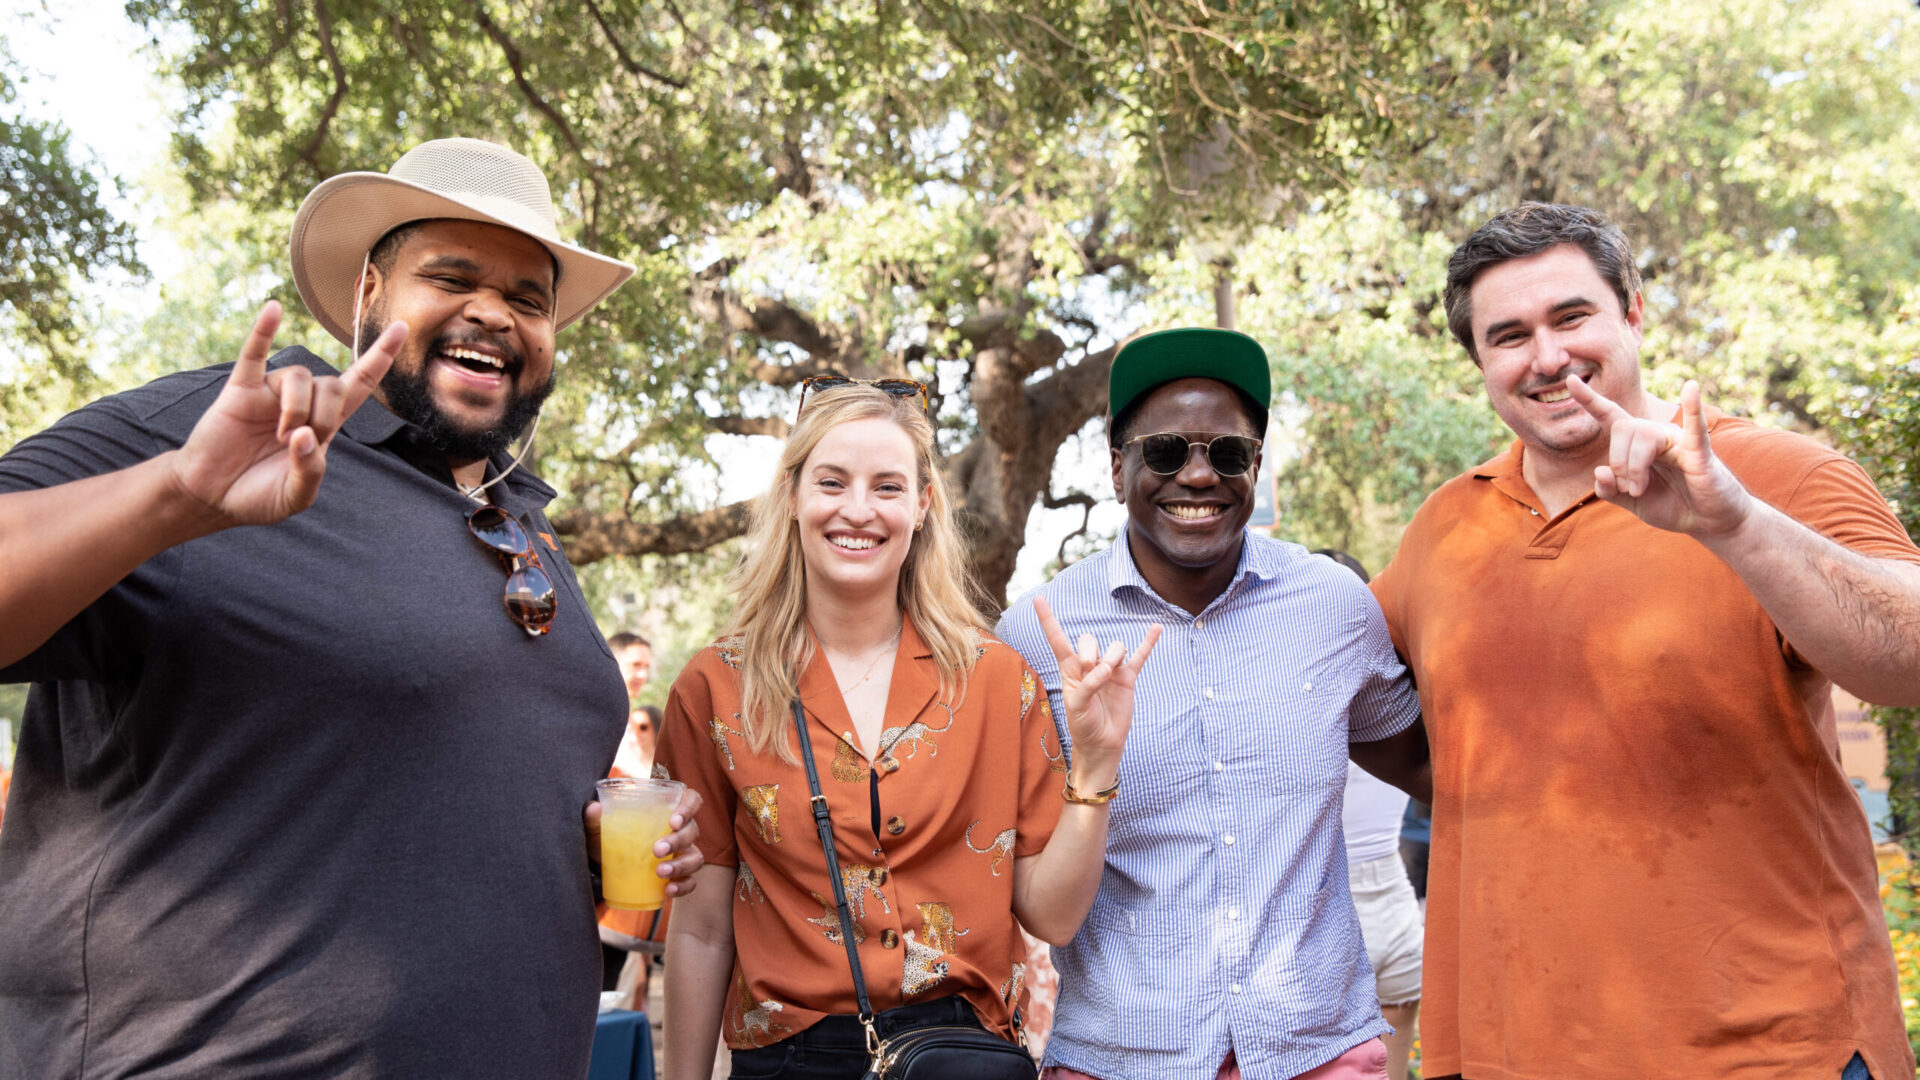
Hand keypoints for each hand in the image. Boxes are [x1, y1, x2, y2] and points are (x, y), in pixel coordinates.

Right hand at [167, 301, 405, 527]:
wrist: (211, 496)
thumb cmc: (257, 496)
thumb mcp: (295, 495)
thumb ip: (309, 470)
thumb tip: (304, 435)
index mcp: (322, 425)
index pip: (359, 383)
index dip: (379, 357)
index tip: (400, 327)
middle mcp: (301, 402)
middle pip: (333, 384)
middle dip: (325, 414)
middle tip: (300, 442)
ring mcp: (270, 394)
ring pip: (300, 376)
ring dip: (297, 407)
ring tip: (281, 436)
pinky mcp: (240, 390)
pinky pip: (254, 354)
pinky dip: (263, 331)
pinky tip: (273, 309)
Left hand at [584, 786, 707, 897]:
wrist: (607, 864)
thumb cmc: (612, 837)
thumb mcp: (601, 828)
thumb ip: (595, 819)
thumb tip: (592, 809)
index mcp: (669, 810)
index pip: (691, 800)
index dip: (688, 808)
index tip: (673, 821)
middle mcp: (682, 831)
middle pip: (692, 830)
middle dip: (677, 840)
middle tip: (657, 850)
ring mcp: (683, 854)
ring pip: (695, 857)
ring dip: (681, 865)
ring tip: (660, 872)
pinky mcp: (680, 876)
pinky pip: (691, 881)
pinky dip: (683, 886)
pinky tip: (668, 890)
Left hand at [1033, 594, 1160, 779]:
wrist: (1101, 743)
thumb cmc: (1082, 725)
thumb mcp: (1077, 706)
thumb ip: (1088, 685)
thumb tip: (1107, 670)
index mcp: (1069, 668)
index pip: (1057, 638)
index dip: (1048, 619)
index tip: (1038, 598)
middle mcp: (1089, 664)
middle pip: (1089, 639)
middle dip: (1091, 653)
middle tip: (1092, 674)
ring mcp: (1110, 669)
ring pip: (1115, 647)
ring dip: (1113, 657)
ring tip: (1110, 676)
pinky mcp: (1127, 678)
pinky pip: (1140, 656)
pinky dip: (1148, 642)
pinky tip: (1156, 628)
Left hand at [1566, 375, 1754, 536]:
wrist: (1708, 521)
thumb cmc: (1673, 505)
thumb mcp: (1632, 503)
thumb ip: (1610, 491)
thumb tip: (1599, 470)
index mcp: (1638, 444)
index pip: (1611, 415)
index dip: (1589, 400)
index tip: (1570, 381)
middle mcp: (1657, 435)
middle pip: (1623, 427)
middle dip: (1617, 461)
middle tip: (1627, 488)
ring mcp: (1679, 441)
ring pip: (1644, 435)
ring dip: (1634, 468)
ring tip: (1639, 490)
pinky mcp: (1701, 453)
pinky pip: (1696, 427)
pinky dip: (1693, 408)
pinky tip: (1691, 388)